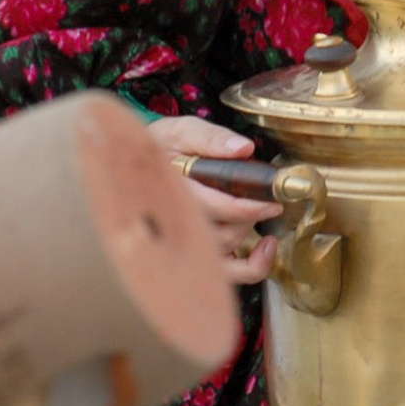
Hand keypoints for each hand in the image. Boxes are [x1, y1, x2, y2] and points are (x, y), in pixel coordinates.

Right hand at [147, 115, 280, 286]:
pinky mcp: (195, 258)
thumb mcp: (181, 131)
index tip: (272, 199)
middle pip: (223, 232)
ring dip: (247, 229)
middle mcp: (173, 223)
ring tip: (254, 207)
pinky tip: (265, 247)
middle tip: (266, 197)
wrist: (133, 168)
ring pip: (226, 248)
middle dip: (250, 214)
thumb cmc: (160, 148)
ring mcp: (182, 244)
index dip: (246, 206)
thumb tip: (243, 148)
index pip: (211, 207)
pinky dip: (253, 267)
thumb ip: (211, 138)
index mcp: (169, 191)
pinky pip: (227, 273)